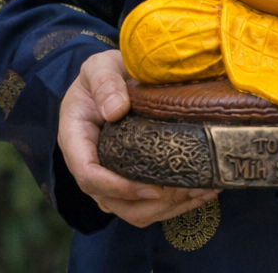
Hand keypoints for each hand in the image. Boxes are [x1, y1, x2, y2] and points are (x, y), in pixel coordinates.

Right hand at [58, 50, 218, 226]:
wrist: (110, 77)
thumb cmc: (102, 72)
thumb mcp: (99, 67)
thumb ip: (104, 83)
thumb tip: (116, 110)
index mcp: (76, 139)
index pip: (88, 175)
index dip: (115, 186)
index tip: (147, 186)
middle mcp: (91, 163)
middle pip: (111, 201)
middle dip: (147, 203)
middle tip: (182, 190)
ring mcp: (109, 173)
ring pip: (131, 210)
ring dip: (164, 208)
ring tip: (198, 192)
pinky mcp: (128, 176)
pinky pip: (145, 203)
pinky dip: (173, 203)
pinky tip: (201, 191)